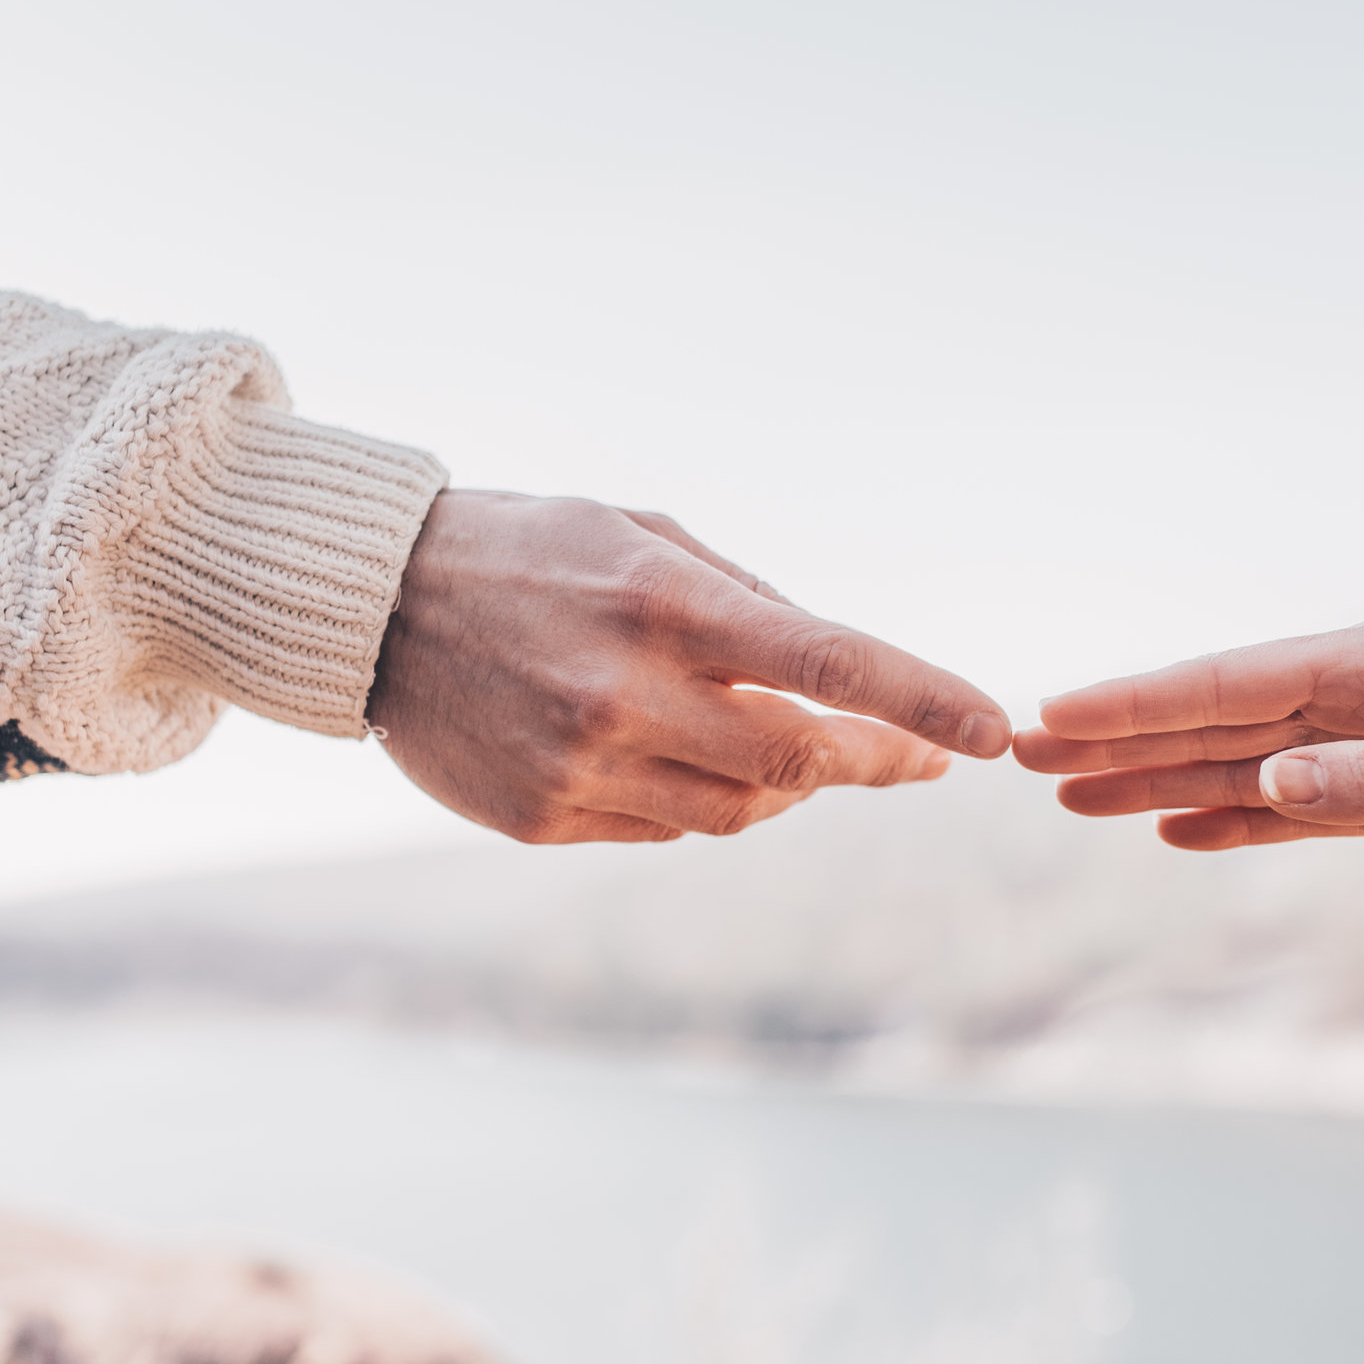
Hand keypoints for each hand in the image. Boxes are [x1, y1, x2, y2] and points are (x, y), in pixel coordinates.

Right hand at [367, 491, 1010, 842]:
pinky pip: (664, 830)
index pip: (828, 664)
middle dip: (871, 760)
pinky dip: (697, 800)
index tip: (990, 730)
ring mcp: (580, 767)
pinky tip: (679, 756)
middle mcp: (625, 694)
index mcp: (663, 603)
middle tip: (915, 754)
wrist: (373, 604)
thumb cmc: (532, 549)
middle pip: (797, 764)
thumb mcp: (644, 532)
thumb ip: (748, 603)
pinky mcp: (543, 820)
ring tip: (787, 744)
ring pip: (739, 814)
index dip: (920, 701)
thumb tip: (843, 680)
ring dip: (785, 787)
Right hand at [1013, 616, 1363, 867]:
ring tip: (1068, 798)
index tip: (1058, 714)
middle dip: (1119, 739)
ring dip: (1152, 783)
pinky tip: (1165, 831)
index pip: (1231, 682)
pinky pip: (1282, 810)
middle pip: (1211, 721)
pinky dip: (1224, 822)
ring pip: (1233, 768)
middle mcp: (1349, 698)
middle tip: (1022, 756)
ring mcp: (1358, 746)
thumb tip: (1269, 780)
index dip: (1141, 701)